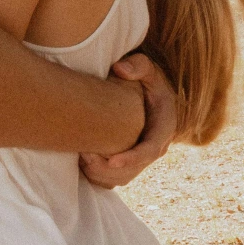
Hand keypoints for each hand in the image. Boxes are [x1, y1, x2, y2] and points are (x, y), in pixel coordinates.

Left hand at [80, 52, 176, 187]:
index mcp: (164, 127)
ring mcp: (142, 158)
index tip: (112, 160)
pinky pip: (113, 179)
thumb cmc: (147, 80)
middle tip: (84, 157)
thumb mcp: (147, 68)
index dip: (132, 158)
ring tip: (79, 158)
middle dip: (108, 168)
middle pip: (134, 170)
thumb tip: (120, 69)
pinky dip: (96, 175)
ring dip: (100, 174)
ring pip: (121, 178)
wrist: (149, 95)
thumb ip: (137, 65)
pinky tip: (80, 161)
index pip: (151, 150)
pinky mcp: (129, 163)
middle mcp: (156, 147)